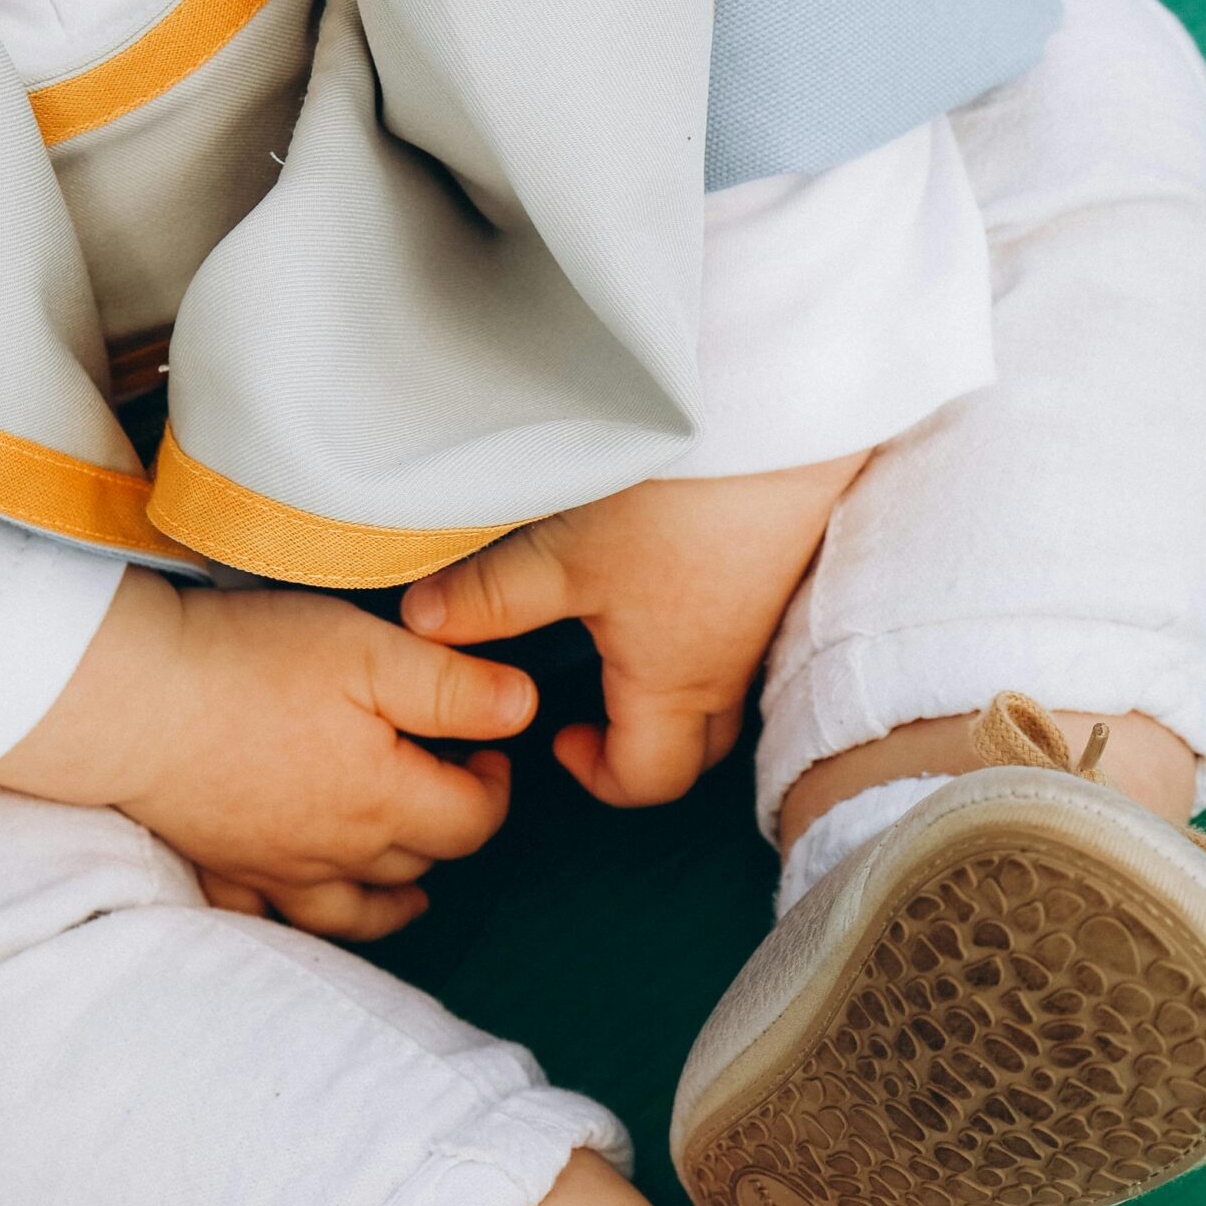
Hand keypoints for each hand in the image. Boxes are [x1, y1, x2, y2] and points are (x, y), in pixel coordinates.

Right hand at [0, 570, 535, 938]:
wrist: (128, 698)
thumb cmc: (248, 665)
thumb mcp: (371, 651)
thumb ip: (455, 687)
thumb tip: (524, 709)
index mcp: (387, 803)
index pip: (474, 821)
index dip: (495, 787)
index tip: (488, 748)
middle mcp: (339, 854)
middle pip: (421, 863)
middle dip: (447, 826)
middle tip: (444, 779)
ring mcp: (277, 871)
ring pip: (357, 910)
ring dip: (395, 897)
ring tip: (414, 887)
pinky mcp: (222, 868)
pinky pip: (271, 919)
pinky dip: (298, 919)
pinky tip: (304, 904)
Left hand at [402, 453, 866, 808]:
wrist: (782, 424)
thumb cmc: (681, 504)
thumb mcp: (566, 555)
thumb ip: (491, 598)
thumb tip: (424, 625)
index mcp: (674, 687)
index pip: (649, 781)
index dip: (600, 778)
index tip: (557, 735)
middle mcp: (727, 670)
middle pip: (695, 748)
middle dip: (643, 745)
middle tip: (594, 708)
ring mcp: (759, 624)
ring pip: (722, 693)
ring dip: (675, 689)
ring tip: (624, 641)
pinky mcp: (777, 573)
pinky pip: (742, 638)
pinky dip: (704, 638)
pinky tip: (671, 585)